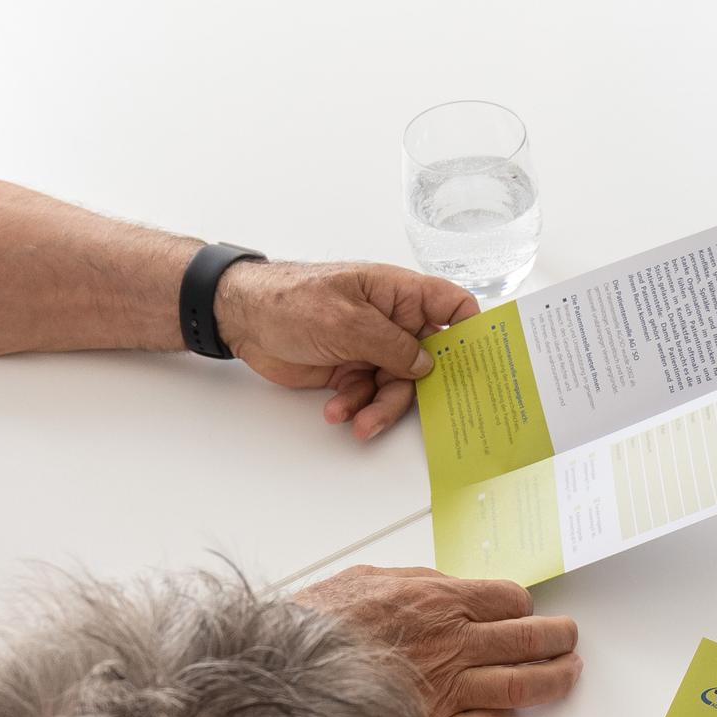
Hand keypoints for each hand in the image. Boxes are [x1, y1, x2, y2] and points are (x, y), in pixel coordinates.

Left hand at [215, 258, 477, 437]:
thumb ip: (391, 344)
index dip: (470, 330)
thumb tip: (425, 365)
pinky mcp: (349, 369)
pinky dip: (354, 407)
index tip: (475, 361)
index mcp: (398, 294)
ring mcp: (371, 346)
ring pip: (396, 386)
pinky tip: (336, 410)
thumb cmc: (291, 299)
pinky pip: (367, 396)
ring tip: (359, 422)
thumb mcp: (347, 321)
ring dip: (378, 407)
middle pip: (427, 360)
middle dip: (416, 389)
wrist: (241, 317)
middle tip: (406, 408)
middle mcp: (391, 320)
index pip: (451, 305)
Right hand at [298, 565, 579, 716]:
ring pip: (522, 685)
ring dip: (553, 679)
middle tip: (569, 640)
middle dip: (558, 639)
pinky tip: (506, 716)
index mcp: (441, 601)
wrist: (288, 676)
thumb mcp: (366, 580)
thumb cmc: (316, 626)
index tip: (526, 612)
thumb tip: (443, 586)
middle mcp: (454, 644)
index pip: (510, 600)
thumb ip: (414, 582)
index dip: (523, 607)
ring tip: (567, 673)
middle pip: (529, 640)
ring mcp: (449, 690)